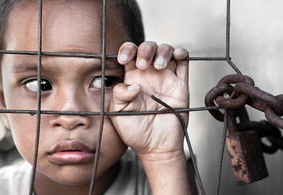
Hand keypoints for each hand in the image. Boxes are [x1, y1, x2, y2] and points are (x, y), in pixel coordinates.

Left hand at [109, 41, 188, 158]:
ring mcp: (165, 78)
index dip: (126, 49)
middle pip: (148, 47)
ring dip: (162, 51)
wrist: (155, 146)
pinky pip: (184, 63)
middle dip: (145, 50)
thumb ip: (119, 95)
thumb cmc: (134, 131)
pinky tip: (176, 56)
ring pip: (166, 50)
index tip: (123, 59)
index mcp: (132, 78)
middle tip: (142, 66)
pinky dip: (182, 53)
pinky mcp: (180, 85)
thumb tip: (134, 84)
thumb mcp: (117, 113)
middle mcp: (149, 75)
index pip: (129, 53)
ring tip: (158, 66)